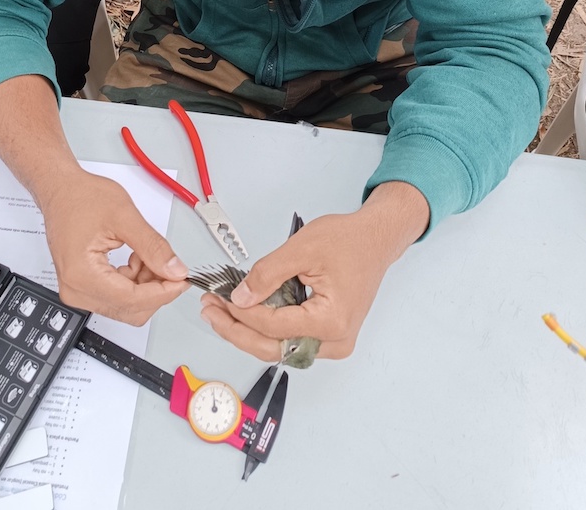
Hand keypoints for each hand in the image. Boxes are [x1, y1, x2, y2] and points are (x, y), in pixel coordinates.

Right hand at [38, 164, 189, 324]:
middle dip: (156, 289)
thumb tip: (174, 270)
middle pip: (130, 309)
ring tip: (147, 253)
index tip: (182, 279)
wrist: (61, 191)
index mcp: (82, 275)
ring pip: (126, 305)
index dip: (163, 292)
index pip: (132, 300)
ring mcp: (78, 291)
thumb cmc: (81, 197)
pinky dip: (135, 281)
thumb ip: (152, 246)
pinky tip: (137, 258)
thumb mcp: (125, 216)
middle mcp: (76, 290)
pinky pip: (117, 296)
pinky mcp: (83, 286)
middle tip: (171, 266)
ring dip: (146, 284)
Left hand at [200, 181, 429, 362]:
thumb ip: (267, 275)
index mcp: (332, 322)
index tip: (217, 300)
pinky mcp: (327, 336)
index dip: (240, 314)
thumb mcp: (301, 249)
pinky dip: (265, 328)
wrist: (375, 238)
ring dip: (248, 331)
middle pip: (273, 348)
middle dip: (236, 330)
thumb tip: (240, 299)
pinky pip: (289, 339)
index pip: (273, 327)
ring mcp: (333, 343)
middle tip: (210, 310)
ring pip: (279, 347)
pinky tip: (244, 313)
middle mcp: (335, 342)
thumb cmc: (348, 240)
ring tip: (220, 311)